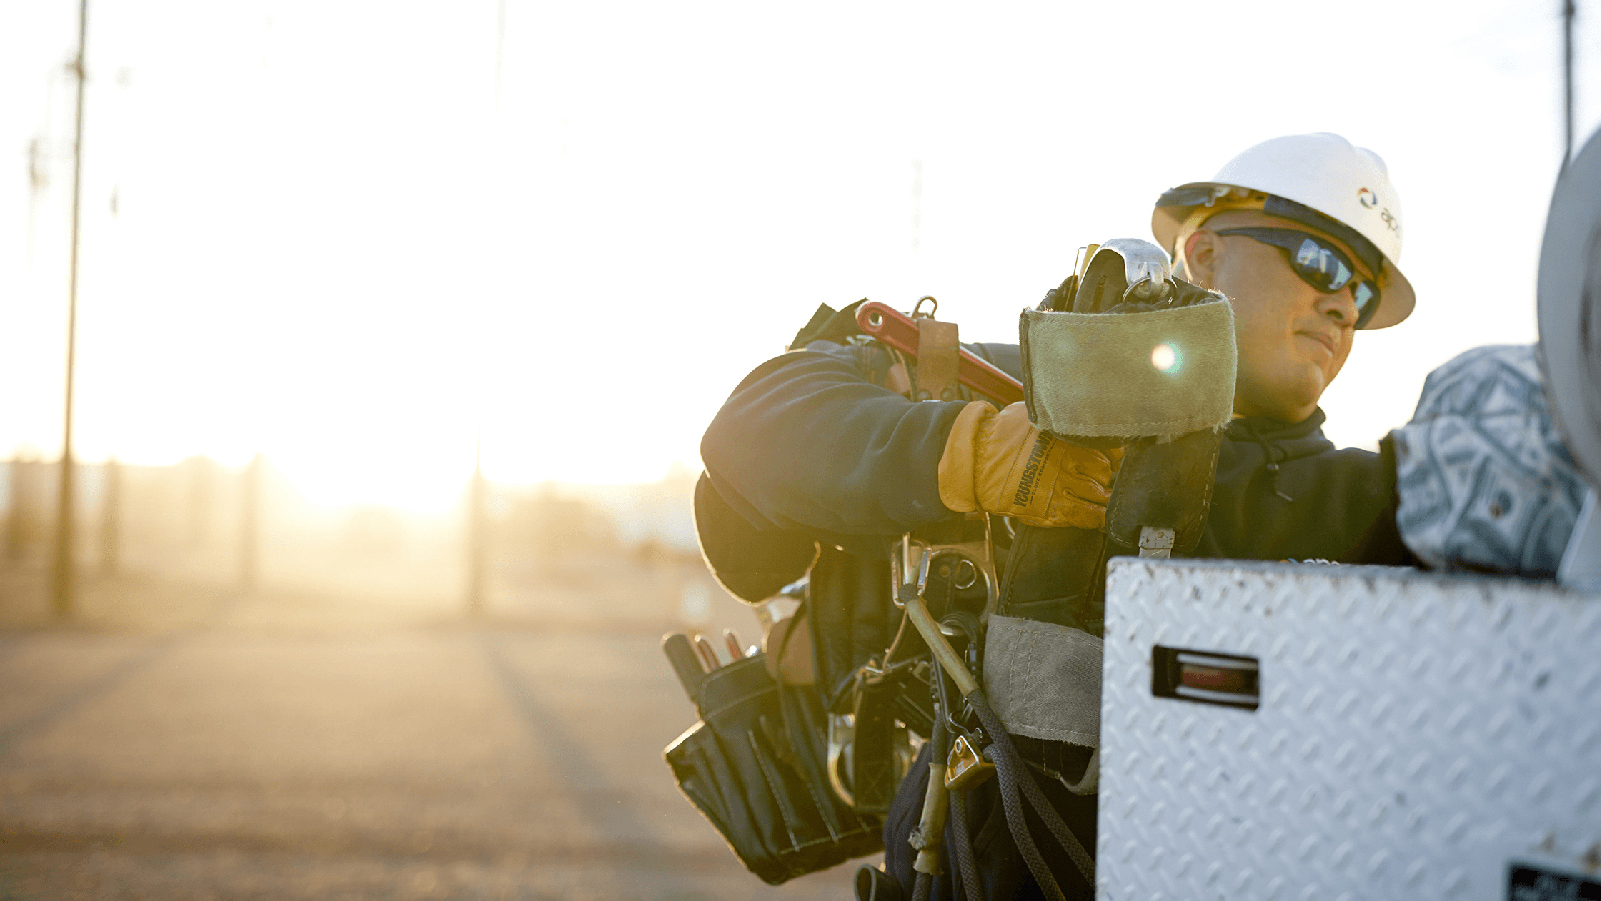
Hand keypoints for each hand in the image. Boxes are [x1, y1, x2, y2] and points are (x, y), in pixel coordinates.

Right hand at [938, 401, 1120, 527]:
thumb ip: (1053, 419)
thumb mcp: (1031, 417)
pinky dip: (1096, 517)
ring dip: (1104, 498)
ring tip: (1102, 498)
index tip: (1116, 459)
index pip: (1109, 447)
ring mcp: (1060, 487)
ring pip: (1100, 495)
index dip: (1116, 456)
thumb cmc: (998, 436)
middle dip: (1108, 478)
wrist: (973, 461)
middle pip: (1106, 473)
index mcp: (1066, 437)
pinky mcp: (1050, 509)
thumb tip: (1068, 412)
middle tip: (1105, 480)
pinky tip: (1098, 516)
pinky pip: (1085, 516)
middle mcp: (1068, 462)